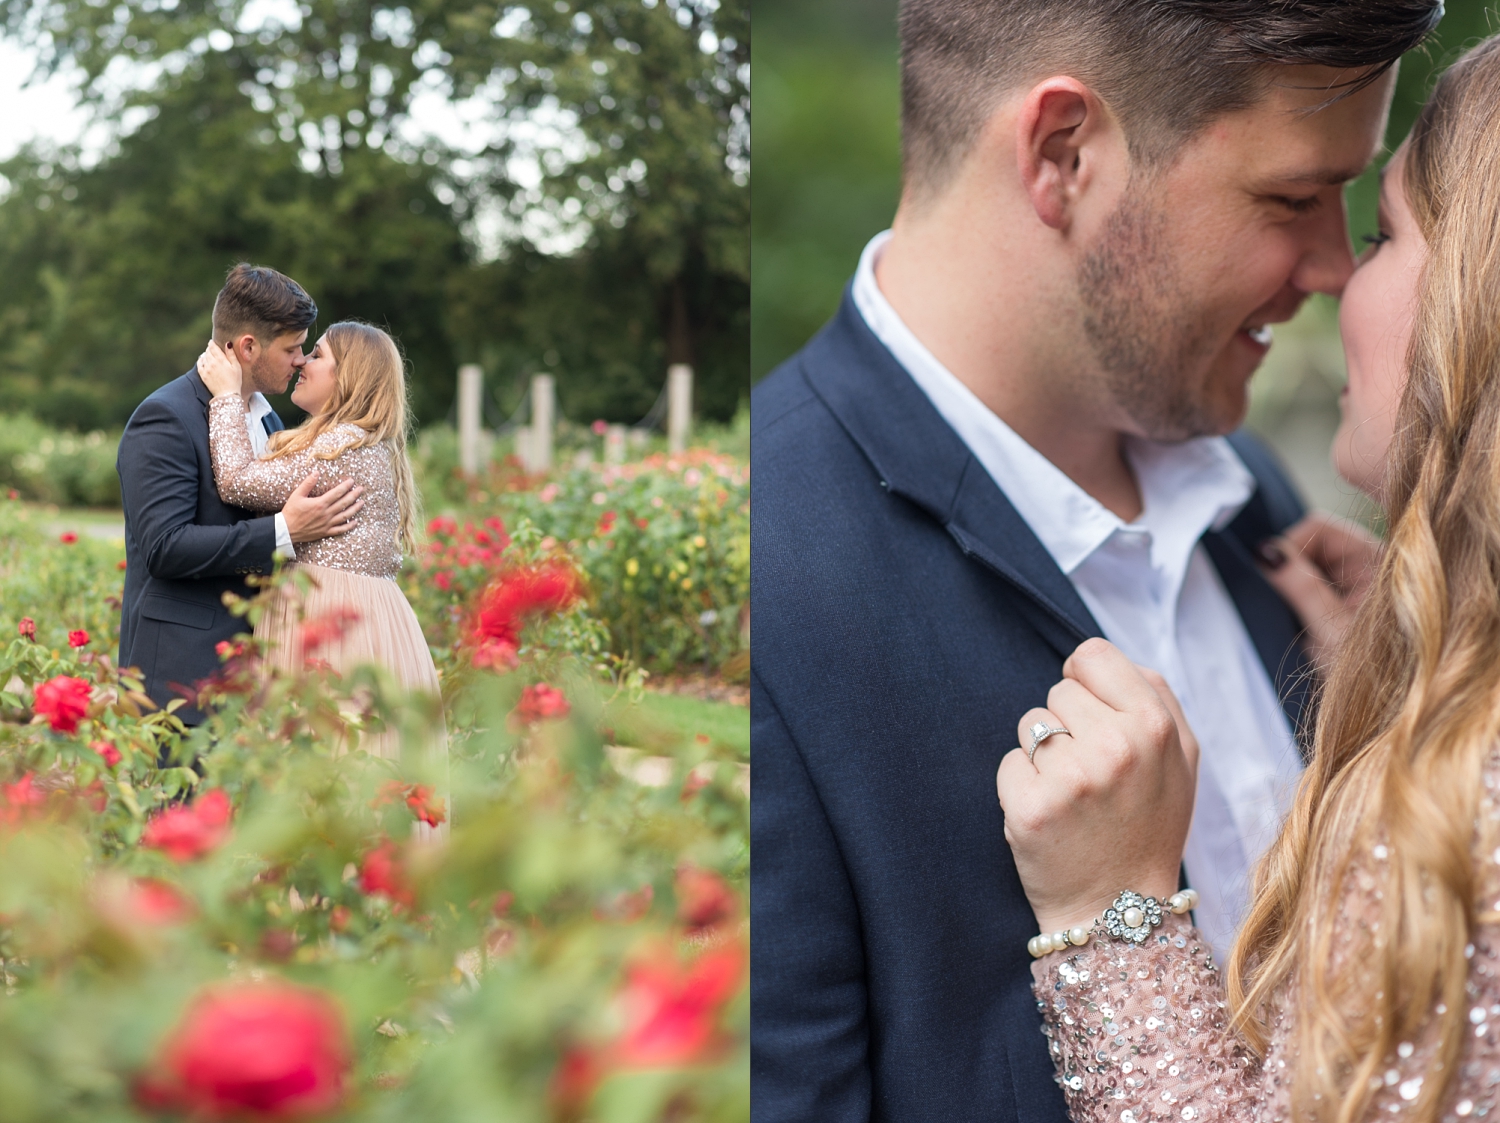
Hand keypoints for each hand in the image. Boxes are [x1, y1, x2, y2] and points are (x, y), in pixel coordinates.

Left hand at [197, 340, 242, 398]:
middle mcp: (211, 363)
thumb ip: (231, 355)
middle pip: (208, 351)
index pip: (213, 347)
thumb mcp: (237, 367)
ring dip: (206, 354)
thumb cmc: (235, 381)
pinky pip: (199, 364)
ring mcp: (206, 369)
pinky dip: (201, 360)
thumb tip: (228, 344)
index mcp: (221, 360)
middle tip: (212, 348)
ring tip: (209, 354)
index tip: (212, 342)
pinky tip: (203, 360)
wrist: (227, 395)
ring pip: (203, 357)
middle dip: (210, 348)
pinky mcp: (202, 375)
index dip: (212, 343)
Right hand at [281, 473, 364, 542]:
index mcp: (320, 503)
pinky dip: (349, 526)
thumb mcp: (297, 495)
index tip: (352, 481)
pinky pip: (341, 530)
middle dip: (354, 495)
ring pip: (345, 516)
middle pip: (344, 503)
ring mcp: (327, 524)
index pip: (337, 493)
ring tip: (362, 503)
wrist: (286, 530)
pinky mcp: (326, 532)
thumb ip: (307, 484)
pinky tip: (355, 522)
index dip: (346, 486)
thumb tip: (316, 472)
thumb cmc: (291, 512)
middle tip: (361, 489)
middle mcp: (326, 514)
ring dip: (355, 509)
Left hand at [995, 638, 1198, 934]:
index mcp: (1155, 726)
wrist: (1121, 911)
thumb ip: (1154, 696)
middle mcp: (1115, 748)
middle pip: (1058, 691)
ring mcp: (1070, 779)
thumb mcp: (1181, 759)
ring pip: (1030, 725)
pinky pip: (1009, 763)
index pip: (1092, 655)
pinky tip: (1051, 815)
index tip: (1091, 713)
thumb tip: (1098, 660)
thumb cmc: (1149, 826)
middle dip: (1069, 725)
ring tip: (1073, 795)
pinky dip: (1021, 786)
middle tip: (1092, 774)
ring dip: (1042, 754)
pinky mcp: (1030, 808)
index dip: (1085, 681)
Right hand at [1256, 513, 1381, 672]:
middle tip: (1286, 607)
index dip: (1289, 547)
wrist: (1391, 712)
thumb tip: (1265, 552)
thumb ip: (1300, 588)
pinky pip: (1308, 586)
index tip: (1272, 578)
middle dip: (1289, 570)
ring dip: (1291, 589)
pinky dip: (1296, 602)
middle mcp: (1369, 565)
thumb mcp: (1331, 632)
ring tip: (1296, 622)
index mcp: (1378, 562)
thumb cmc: (1375, 678)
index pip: (1319, 528)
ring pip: (1305, 566)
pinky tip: (1300, 627)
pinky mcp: (1343, 603)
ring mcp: (1356, 585)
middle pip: (1311, 544)